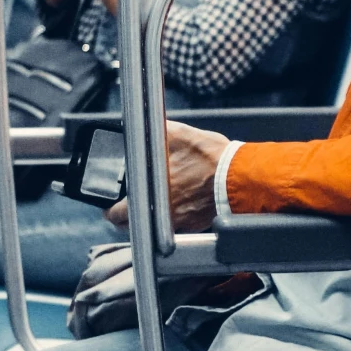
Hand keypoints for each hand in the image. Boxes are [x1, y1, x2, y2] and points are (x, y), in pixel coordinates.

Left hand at [106, 121, 230, 233]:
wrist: (240, 175)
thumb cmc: (211, 158)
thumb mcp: (178, 135)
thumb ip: (156, 132)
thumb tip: (143, 124)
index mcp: (153, 195)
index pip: (118, 215)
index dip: (110, 211)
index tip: (110, 207)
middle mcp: (164, 214)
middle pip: (134, 226)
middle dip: (128, 217)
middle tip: (128, 205)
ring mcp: (182, 222)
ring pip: (156, 225)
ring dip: (152, 215)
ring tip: (155, 201)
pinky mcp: (197, 224)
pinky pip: (178, 224)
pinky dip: (175, 215)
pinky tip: (180, 200)